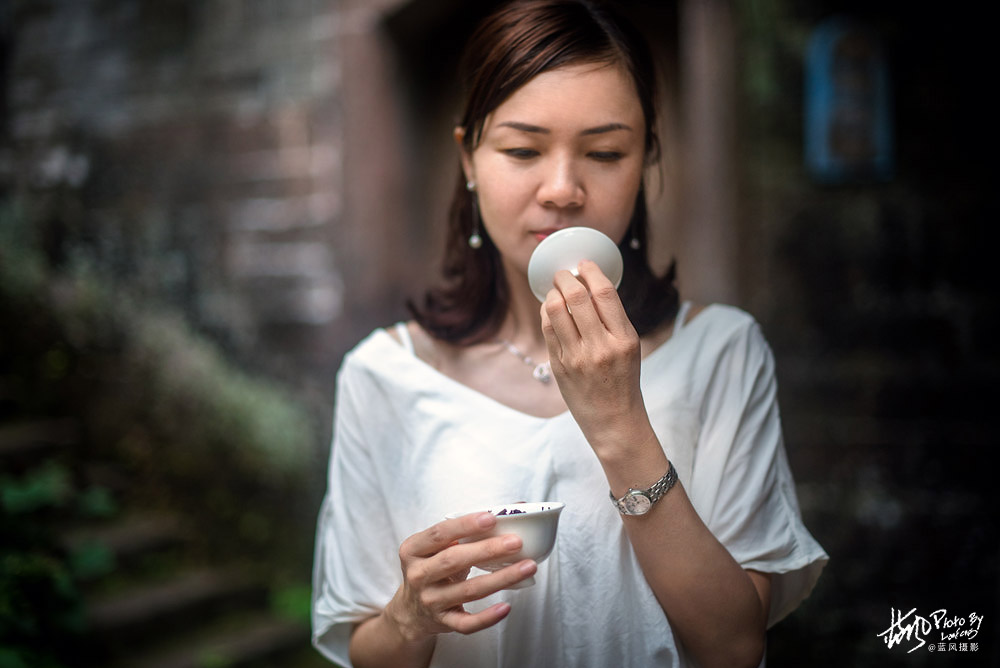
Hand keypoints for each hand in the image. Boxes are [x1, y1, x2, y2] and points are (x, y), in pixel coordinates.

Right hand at [385, 512, 537, 642]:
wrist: (411, 611)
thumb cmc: (433, 568)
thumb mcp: (438, 548)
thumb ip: (466, 530)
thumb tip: (515, 508)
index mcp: (413, 550)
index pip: (439, 533)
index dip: (465, 525)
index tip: (491, 517)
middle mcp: (417, 575)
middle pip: (454, 560)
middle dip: (487, 550)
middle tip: (516, 542)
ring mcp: (429, 601)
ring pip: (468, 591)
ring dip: (501, 578)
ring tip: (527, 566)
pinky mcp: (442, 623)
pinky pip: (467, 623)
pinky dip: (487, 617)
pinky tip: (506, 607)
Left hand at [540, 260, 648, 450]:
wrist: (614, 420)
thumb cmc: (623, 380)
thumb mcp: (629, 347)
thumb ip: (612, 318)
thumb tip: (589, 284)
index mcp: (624, 338)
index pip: (604, 293)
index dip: (590, 271)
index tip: (583, 264)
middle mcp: (600, 346)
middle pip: (576, 296)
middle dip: (565, 277)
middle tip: (563, 273)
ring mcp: (577, 357)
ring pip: (555, 310)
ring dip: (552, 292)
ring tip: (556, 289)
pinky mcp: (559, 366)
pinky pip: (547, 329)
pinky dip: (546, 312)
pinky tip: (550, 309)